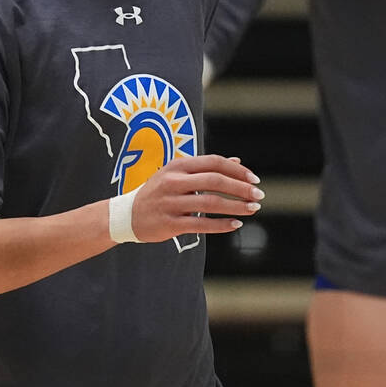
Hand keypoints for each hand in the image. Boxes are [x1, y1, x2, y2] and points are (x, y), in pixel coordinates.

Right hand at [129, 155, 262, 242]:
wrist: (126, 214)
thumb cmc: (158, 191)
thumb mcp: (178, 173)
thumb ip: (206, 168)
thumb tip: (237, 163)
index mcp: (177, 165)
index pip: (213, 162)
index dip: (236, 170)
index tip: (254, 179)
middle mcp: (173, 181)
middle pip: (214, 181)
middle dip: (240, 188)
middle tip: (259, 195)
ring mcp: (170, 202)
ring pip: (210, 203)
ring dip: (235, 206)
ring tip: (253, 209)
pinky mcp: (169, 223)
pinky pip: (200, 224)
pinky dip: (221, 224)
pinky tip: (236, 224)